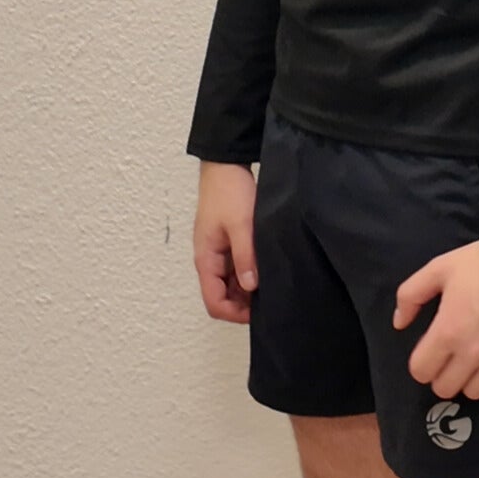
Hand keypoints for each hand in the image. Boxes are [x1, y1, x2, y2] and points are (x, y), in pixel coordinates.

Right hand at [193, 161, 258, 322]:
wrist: (226, 163)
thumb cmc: (229, 191)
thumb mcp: (241, 224)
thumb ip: (245, 256)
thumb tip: (251, 287)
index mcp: (206, 259)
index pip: (214, 303)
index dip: (235, 314)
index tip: (260, 311)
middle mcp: (210, 260)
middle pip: (222, 297)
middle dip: (243, 304)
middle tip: (271, 298)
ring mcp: (219, 252)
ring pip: (231, 284)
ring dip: (247, 289)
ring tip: (272, 284)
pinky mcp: (229, 242)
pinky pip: (237, 268)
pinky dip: (249, 274)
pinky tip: (267, 268)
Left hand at [393, 241, 478, 400]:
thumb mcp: (438, 268)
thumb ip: (411, 295)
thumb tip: (399, 323)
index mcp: (447, 332)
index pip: (421, 372)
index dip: (422, 362)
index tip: (431, 350)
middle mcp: (471, 354)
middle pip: (445, 388)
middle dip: (443, 374)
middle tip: (452, 357)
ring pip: (475, 393)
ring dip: (471, 379)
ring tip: (476, 360)